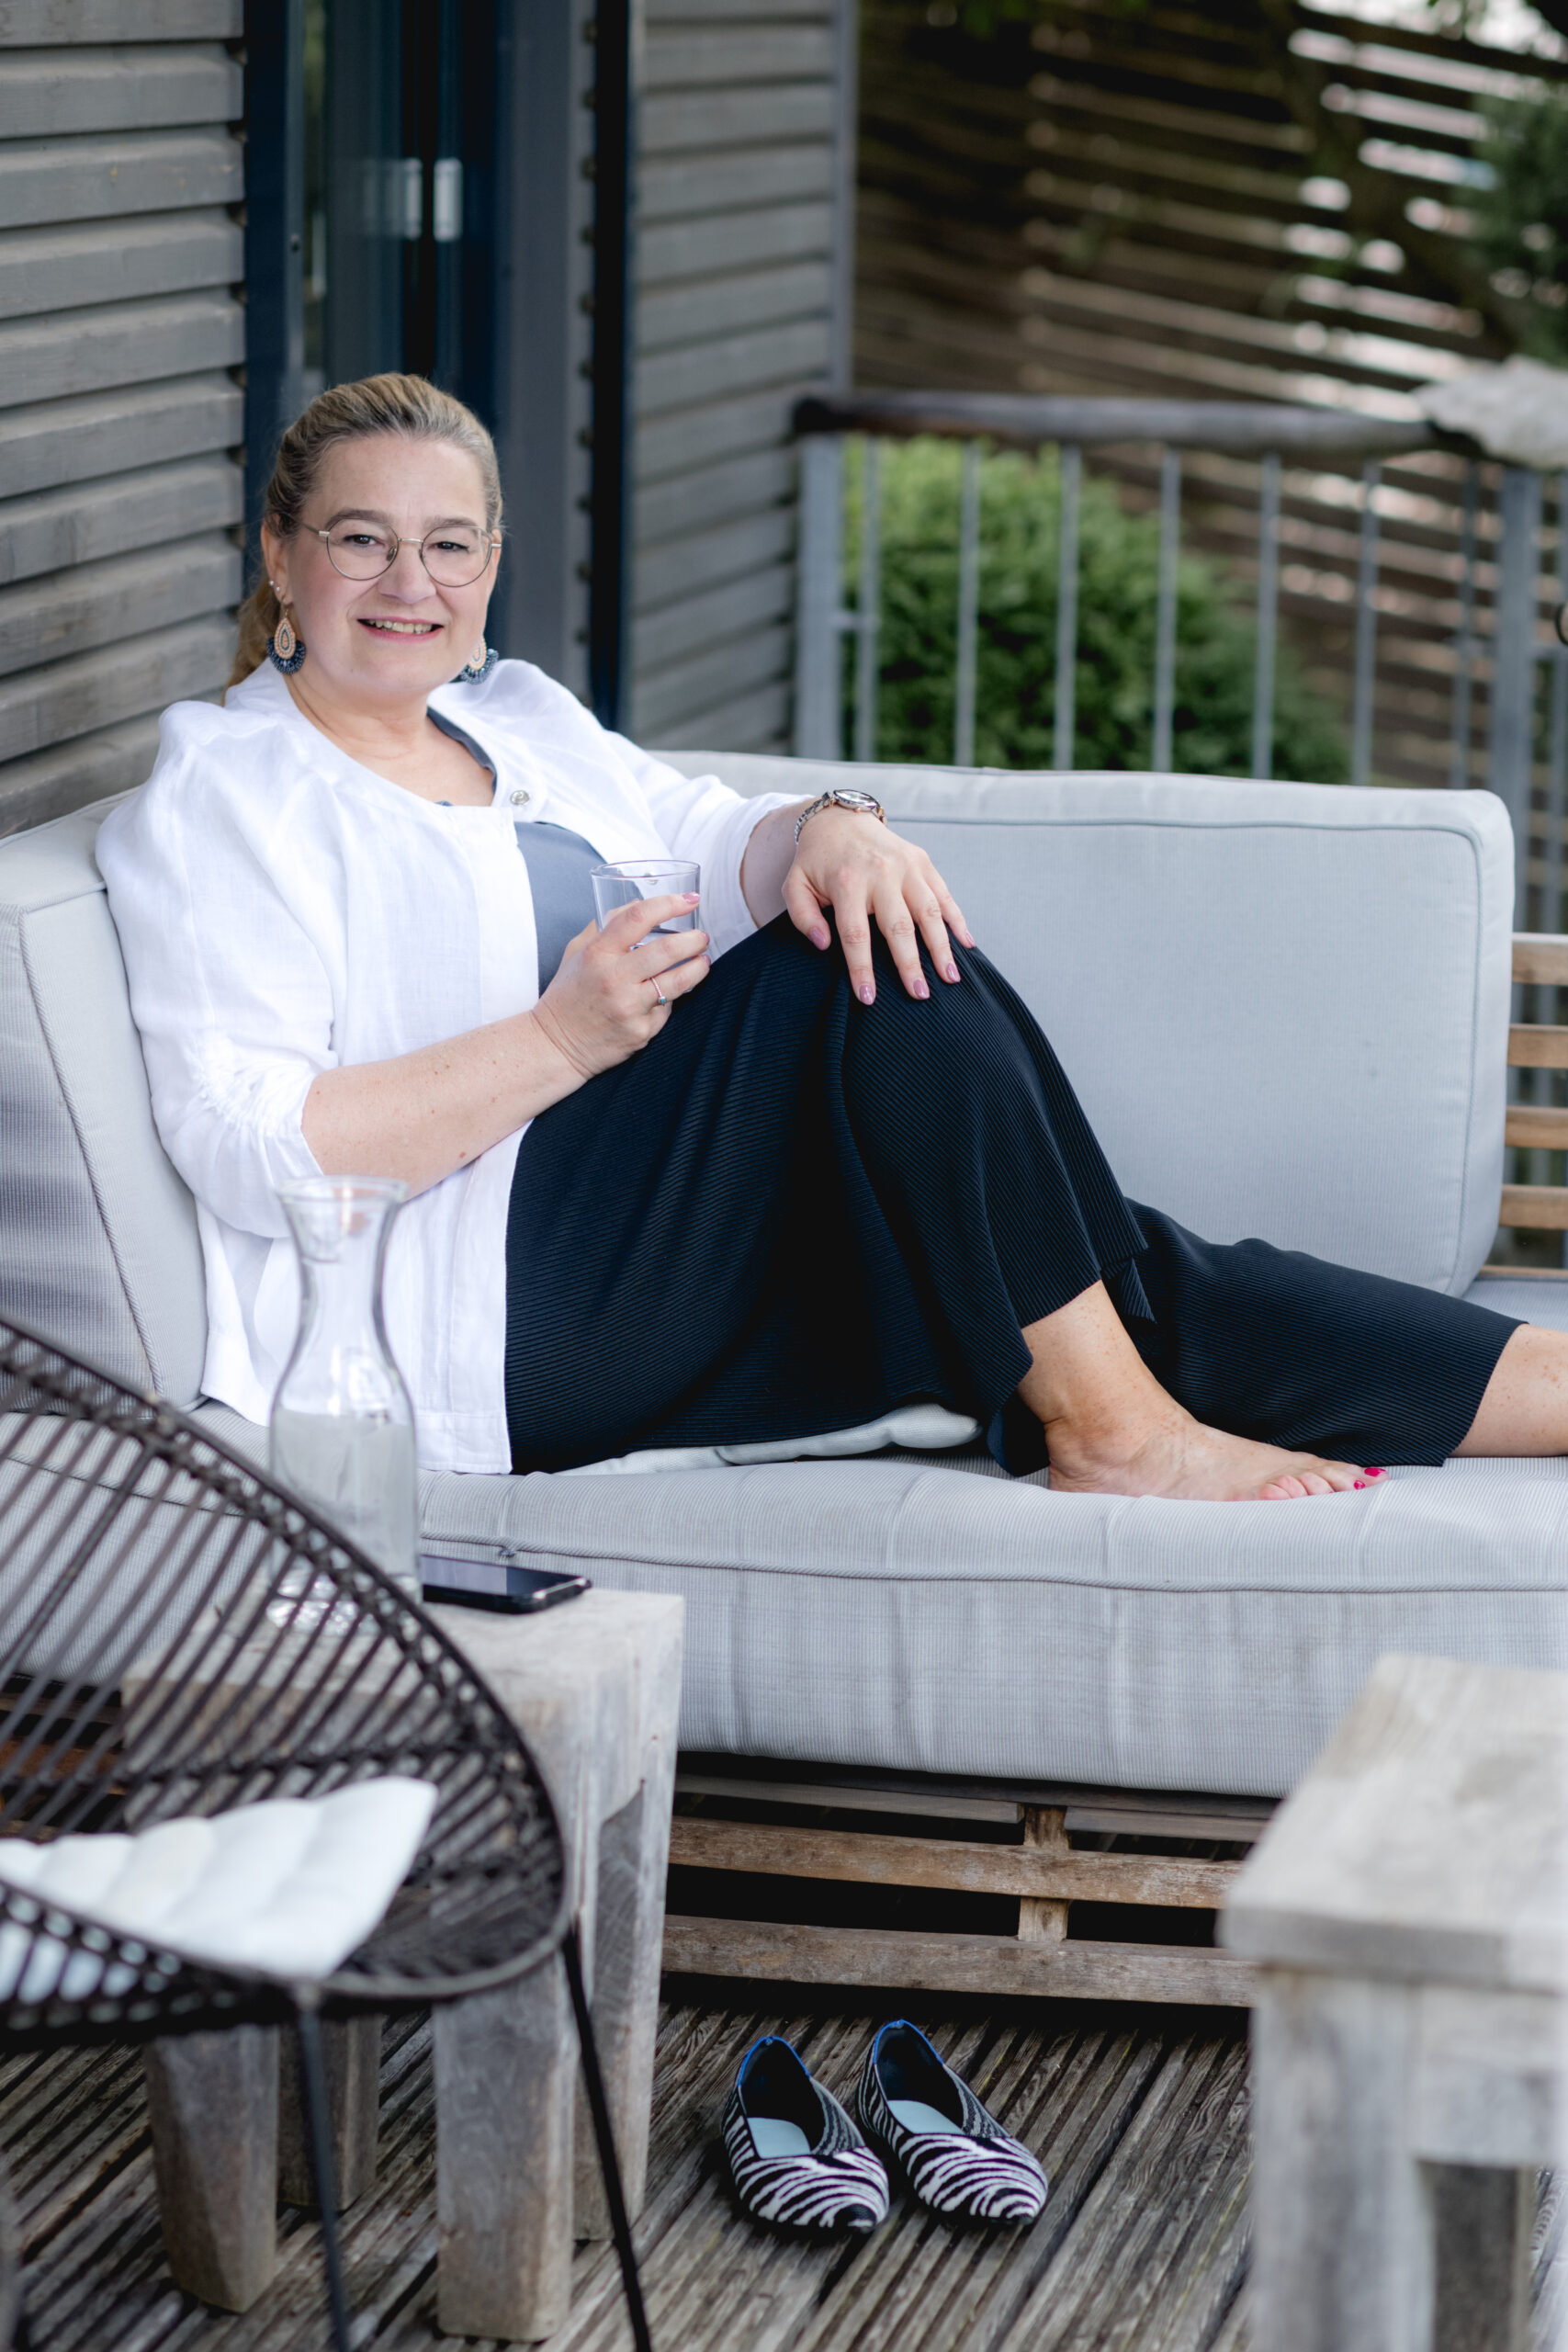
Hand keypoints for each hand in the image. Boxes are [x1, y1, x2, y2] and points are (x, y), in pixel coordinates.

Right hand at [530, 893, 709, 1080]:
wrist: (555, 1045)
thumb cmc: (567, 996)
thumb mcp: (577, 953)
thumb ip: (605, 927)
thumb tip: (638, 904)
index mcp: (597, 953)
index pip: (638, 917)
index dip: (670, 904)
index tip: (690, 900)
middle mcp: (615, 978)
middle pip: (668, 950)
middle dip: (694, 939)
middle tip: (701, 937)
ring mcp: (629, 1006)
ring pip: (679, 981)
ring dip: (698, 967)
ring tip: (702, 960)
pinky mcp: (640, 1031)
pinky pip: (667, 1009)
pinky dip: (670, 999)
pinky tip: (667, 995)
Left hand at [783, 809, 974, 1004]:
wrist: (840, 818)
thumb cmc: (817, 861)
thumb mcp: (795, 884)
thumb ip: (802, 916)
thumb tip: (823, 944)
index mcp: (846, 881)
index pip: (855, 934)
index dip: (862, 968)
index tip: (868, 997)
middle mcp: (880, 872)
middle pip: (898, 926)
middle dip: (910, 964)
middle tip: (920, 995)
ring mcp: (906, 865)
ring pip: (928, 911)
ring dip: (941, 946)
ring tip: (950, 977)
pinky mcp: (922, 861)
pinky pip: (944, 894)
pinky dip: (957, 919)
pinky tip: (966, 945)